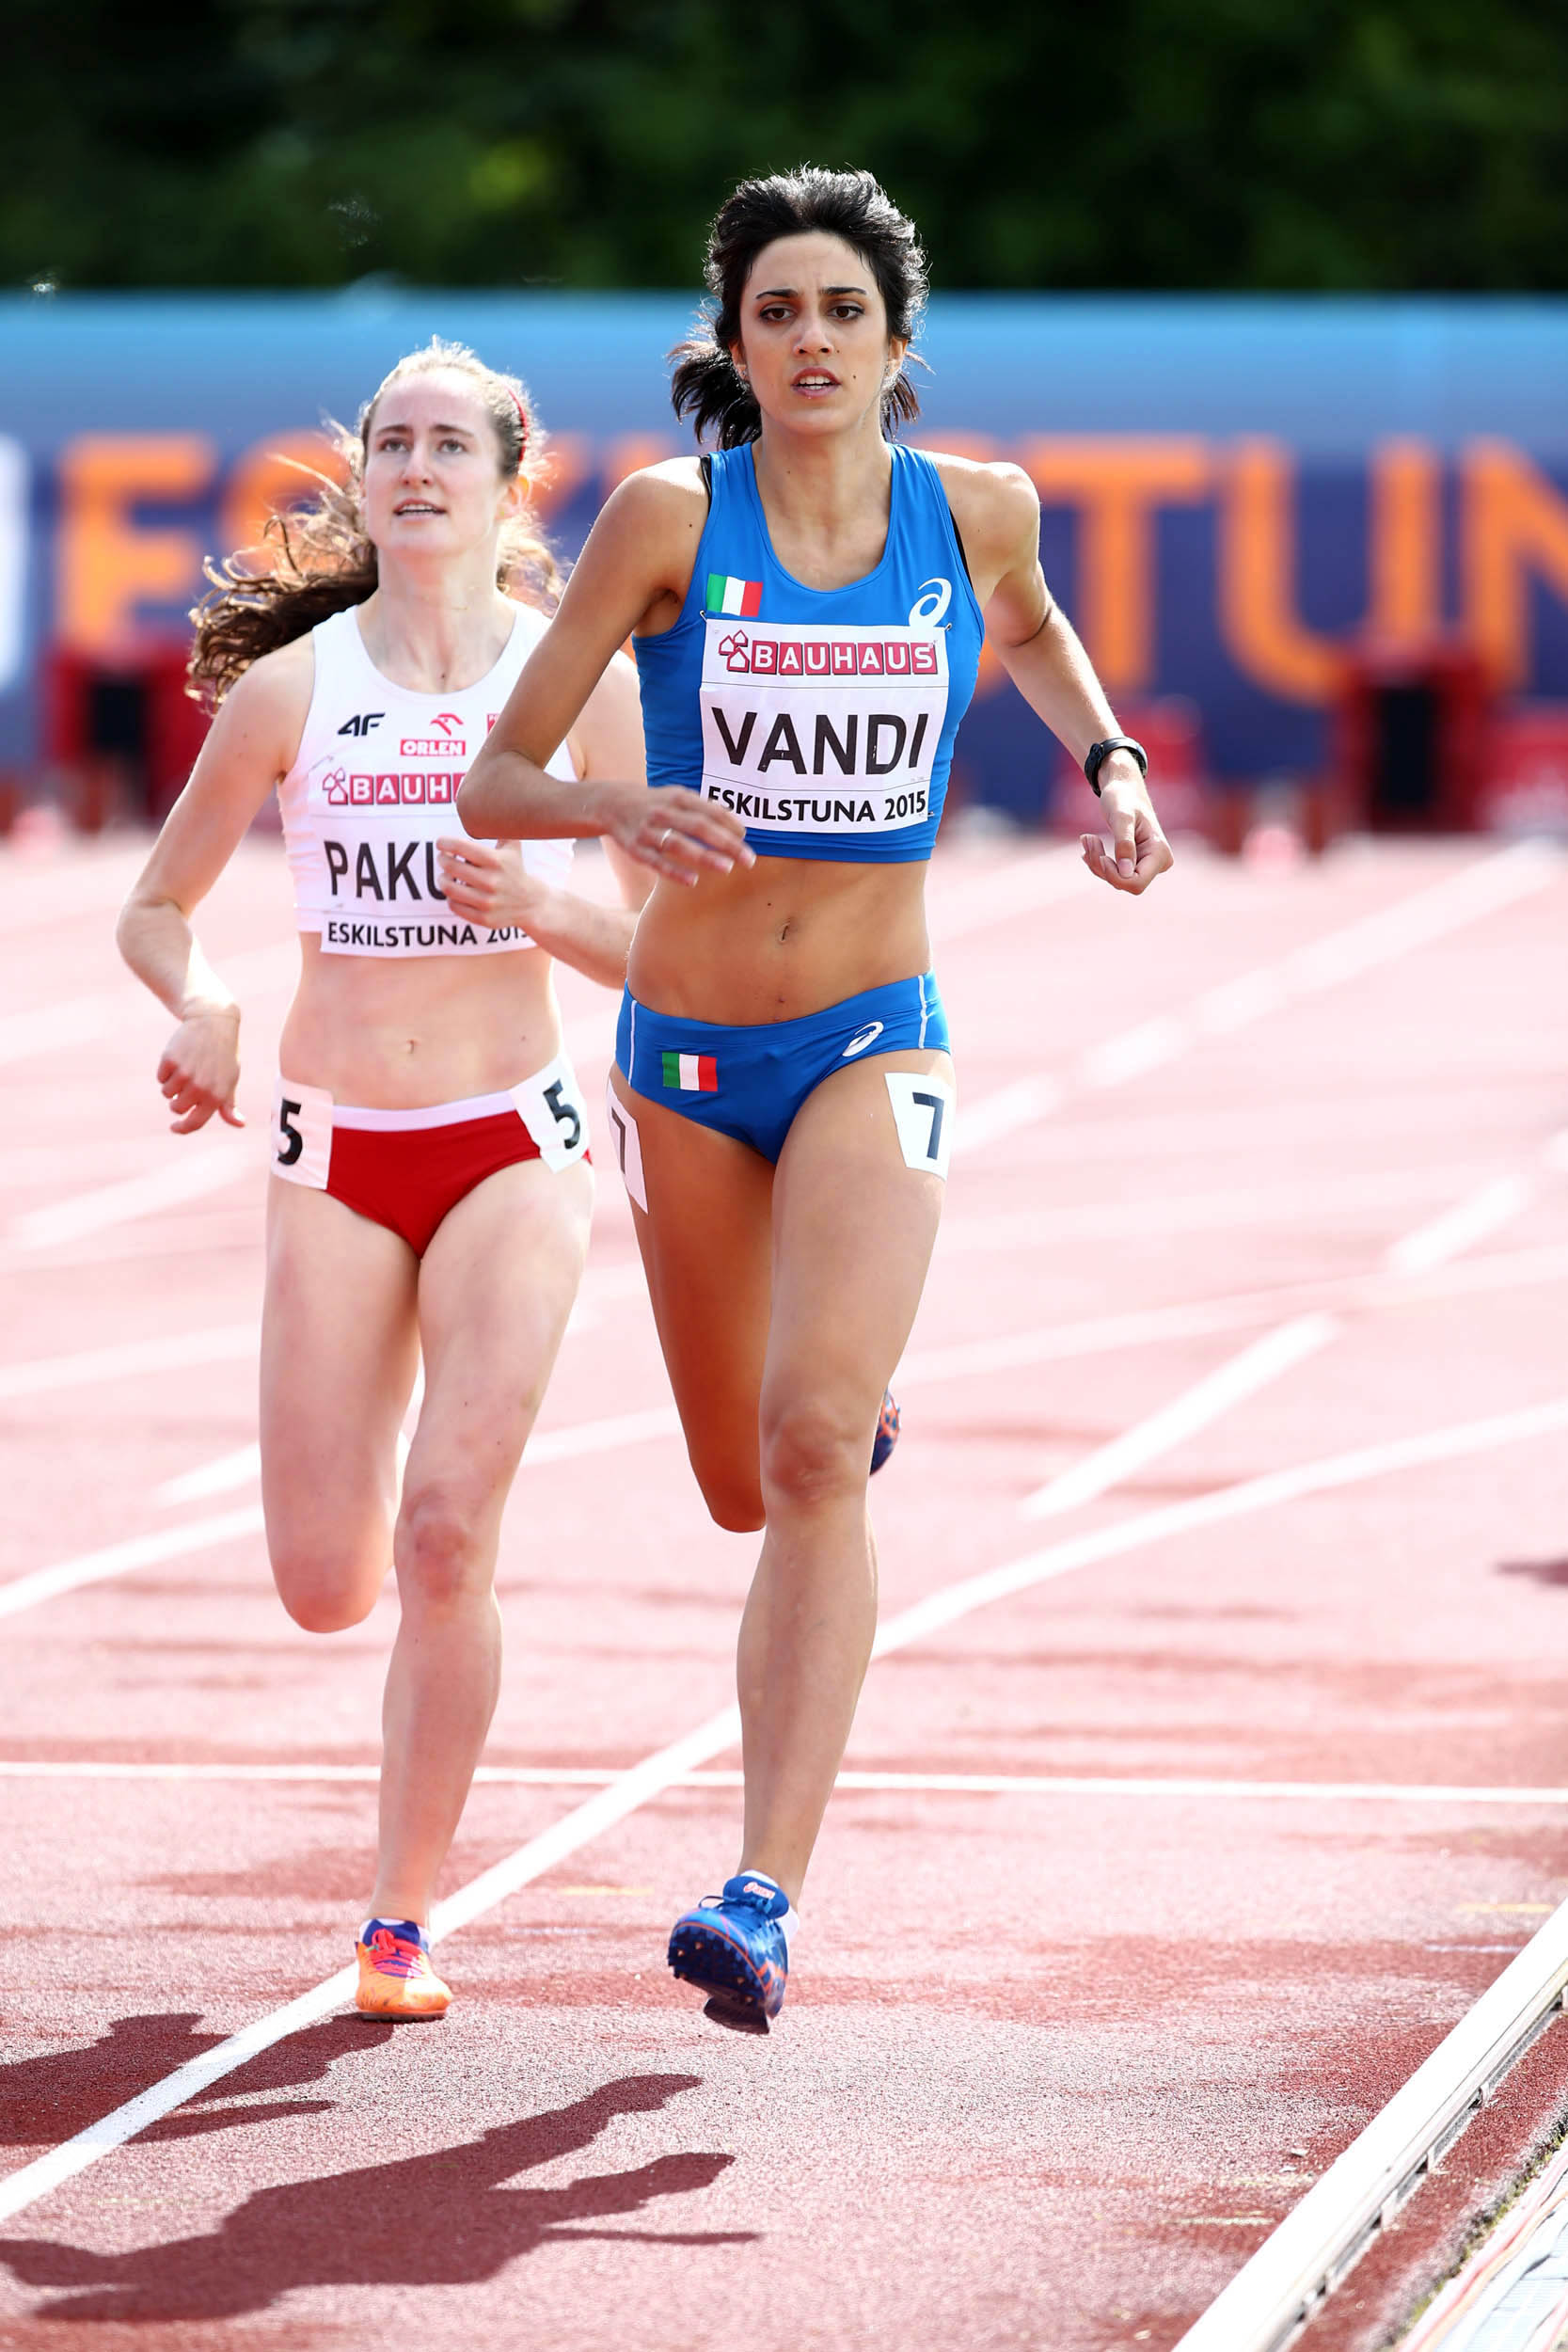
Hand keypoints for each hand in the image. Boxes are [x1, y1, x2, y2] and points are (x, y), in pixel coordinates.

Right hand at [158, 1008, 242, 1133]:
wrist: (213, 1022)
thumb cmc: (223, 1055)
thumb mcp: (230, 1080)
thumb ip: (229, 1105)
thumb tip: (240, 1124)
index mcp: (216, 1096)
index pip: (194, 1122)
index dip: (182, 1128)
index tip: (174, 1127)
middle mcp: (200, 1087)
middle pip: (176, 1108)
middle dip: (178, 1100)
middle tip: (189, 1083)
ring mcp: (184, 1074)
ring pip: (167, 1093)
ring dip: (173, 1085)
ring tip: (187, 1068)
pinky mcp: (170, 1060)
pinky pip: (161, 1077)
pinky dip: (167, 1071)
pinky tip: (180, 1058)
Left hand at [436, 836, 543, 932]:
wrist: (532, 904)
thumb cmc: (516, 870)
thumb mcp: (513, 847)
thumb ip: (500, 827)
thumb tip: (489, 806)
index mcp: (496, 861)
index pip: (461, 847)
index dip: (445, 843)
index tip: (441, 843)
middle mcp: (491, 882)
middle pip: (450, 867)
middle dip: (442, 860)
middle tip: (443, 858)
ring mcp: (487, 902)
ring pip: (449, 888)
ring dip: (442, 879)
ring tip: (445, 876)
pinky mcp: (484, 918)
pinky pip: (454, 906)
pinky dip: (451, 897)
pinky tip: (455, 892)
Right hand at [605, 785, 754, 887]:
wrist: (611, 804)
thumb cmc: (655, 803)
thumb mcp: (677, 796)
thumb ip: (704, 808)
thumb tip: (736, 824)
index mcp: (677, 797)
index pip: (709, 810)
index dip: (729, 823)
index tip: (745, 837)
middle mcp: (663, 812)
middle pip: (699, 827)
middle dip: (726, 843)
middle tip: (749, 859)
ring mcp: (648, 831)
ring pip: (679, 844)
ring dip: (704, 856)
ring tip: (728, 868)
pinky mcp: (636, 849)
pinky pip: (657, 862)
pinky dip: (674, 871)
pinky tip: (693, 881)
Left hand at [1079, 763, 1173, 895]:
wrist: (1124, 789)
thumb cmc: (1123, 798)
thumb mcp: (1121, 817)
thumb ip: (1124, 843)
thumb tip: (1126, 873)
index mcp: (1160, 853)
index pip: (1136, 883)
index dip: (1113, 875)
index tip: (1099, 855)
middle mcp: (1158, 862)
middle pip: (1125, 883)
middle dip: (1102, 866)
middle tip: (1088, 839)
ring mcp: (1148, 864)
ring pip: (1116, 880)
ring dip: (1096, 861)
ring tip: (1087, 838)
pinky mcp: (1136, 864)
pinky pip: (1113, 873)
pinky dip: (1098, 861)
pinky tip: (1090, 844)